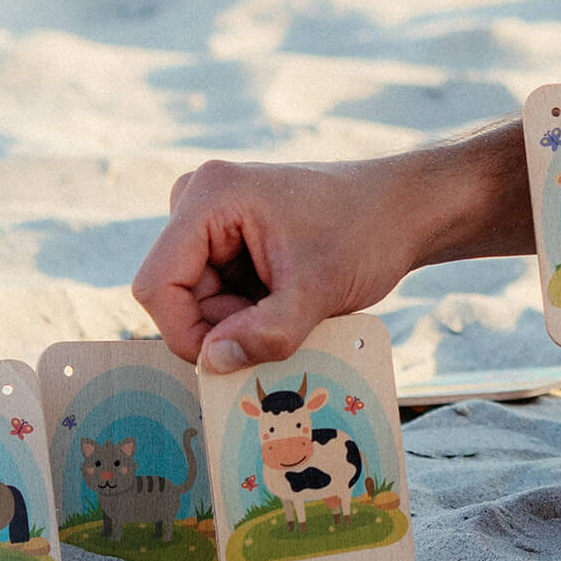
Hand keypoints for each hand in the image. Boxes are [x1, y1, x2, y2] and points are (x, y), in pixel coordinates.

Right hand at [132, 159, 421, 371]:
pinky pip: (216, 290)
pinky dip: (248, 308)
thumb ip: (264, 334)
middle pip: (177, 294)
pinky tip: (288, 297)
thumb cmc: (366, 234)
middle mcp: (199, 198)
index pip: (158, 284)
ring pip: (198, 298)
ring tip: (293, 306)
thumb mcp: (317, 292)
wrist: (402, 210)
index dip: (185, 333)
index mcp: (210, 197)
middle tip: (283, 322)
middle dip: (224, 324)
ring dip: (240, 319)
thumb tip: (210, 364)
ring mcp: (212, 216)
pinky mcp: (226, 233)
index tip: (233, 357)